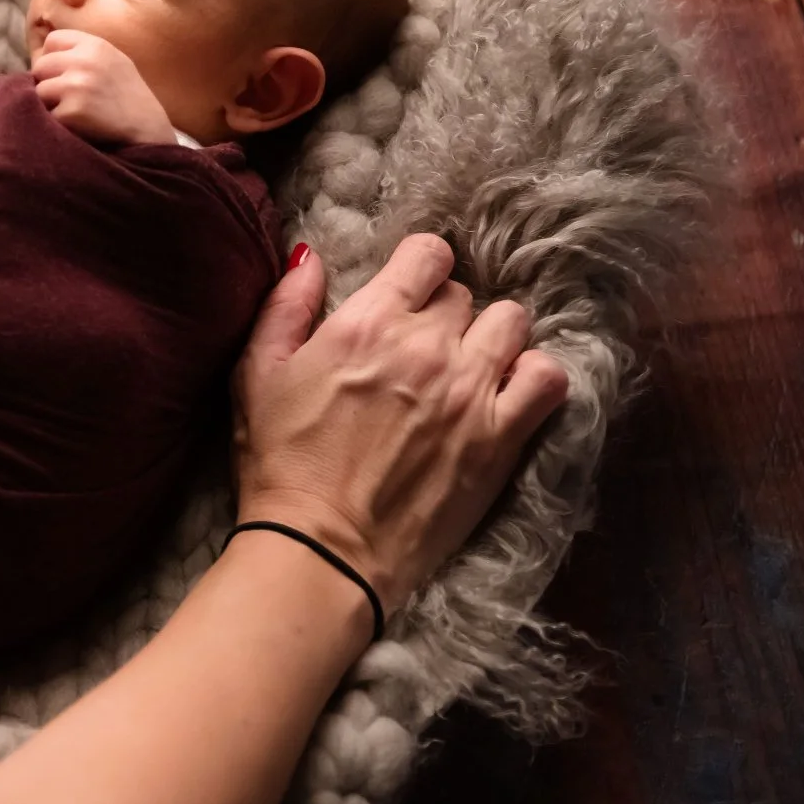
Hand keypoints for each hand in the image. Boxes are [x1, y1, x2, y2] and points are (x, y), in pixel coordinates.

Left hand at [30, 28, 175, 145]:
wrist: (147, 129)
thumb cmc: (126, 96)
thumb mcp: (112, 60)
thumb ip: (81, 52)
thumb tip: (39, 52)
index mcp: (95, 45)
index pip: (52, 40)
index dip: (53, 58)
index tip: (65, 74)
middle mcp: (85, 61)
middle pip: (40, 66)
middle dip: (48, 82)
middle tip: (67, 98)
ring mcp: (77, 86)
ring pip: (39, 91)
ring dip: (49, 104)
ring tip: (74, 111)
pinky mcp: (72, 111)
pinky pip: (46, 115)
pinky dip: (57, 123)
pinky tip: (78, 125)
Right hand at [230, 235, 569, 610]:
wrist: (320, 549)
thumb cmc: (279, 462)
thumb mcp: (256, 373)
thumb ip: (285, 305)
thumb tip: (311, 255)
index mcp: (366, 323)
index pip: (427, 255)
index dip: (420, 267)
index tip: (409, 292)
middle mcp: (426, 346)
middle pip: (464, 296)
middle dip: (444, 313)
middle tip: (422, 350)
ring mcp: (470, 391)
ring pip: (512, 324)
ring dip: (492, 338)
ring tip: (469, 369)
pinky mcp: (500, 439)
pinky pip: (548, 379)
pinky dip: (534, 377)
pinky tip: (508, 394)